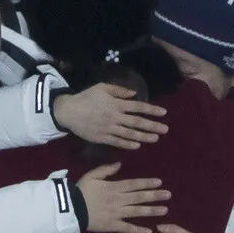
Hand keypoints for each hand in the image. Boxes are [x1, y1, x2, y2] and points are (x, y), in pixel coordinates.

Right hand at [53, 84, 167, 149]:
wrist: (68, 111)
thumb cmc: (85, 97)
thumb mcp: (102, 87)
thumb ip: (119, 90)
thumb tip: (134, 94)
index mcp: (116, 104)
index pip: (138, 107)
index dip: (152, 110)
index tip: (164, 113)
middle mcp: (115, 117)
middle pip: (137, 122)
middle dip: (152, 126)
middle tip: (165, 129)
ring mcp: (109, 129)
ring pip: (130, 134)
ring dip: (144, 137)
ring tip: (155, 138)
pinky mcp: (102, 138)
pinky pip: (118, 142)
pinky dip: (128, 144)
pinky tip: (137, 145)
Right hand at [76, 162, 169, 232]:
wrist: (71, 209)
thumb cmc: (80, 191)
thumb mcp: (91, 175)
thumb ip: (105, 169)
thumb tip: (119, 164)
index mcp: (113, 187)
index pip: (133, 184)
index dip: (147, 183)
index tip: (159, 182)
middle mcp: (118, 200)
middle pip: (139, 197)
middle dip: (154, 196)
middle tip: (168, 195)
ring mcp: (116, 213)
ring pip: (137, 212)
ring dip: (151, 211)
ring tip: (165, 210)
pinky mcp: (112, 225)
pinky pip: (127, 228)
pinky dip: (138, 230)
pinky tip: (149, 231)